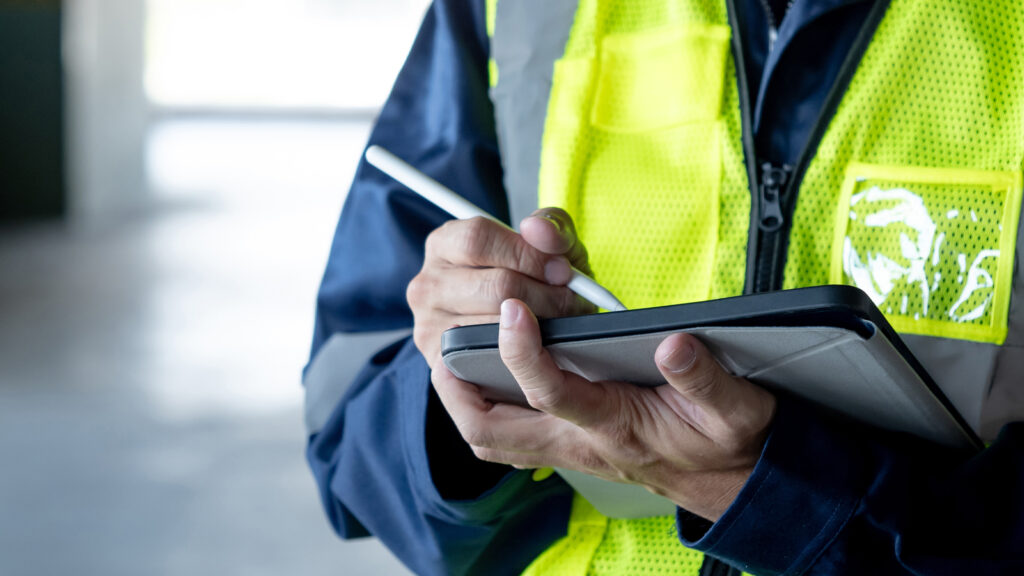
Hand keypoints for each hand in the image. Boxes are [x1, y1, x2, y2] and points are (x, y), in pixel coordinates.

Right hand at [408, 208, 594, 368]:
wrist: (526, 335)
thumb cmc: (534, 281)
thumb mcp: (548, 247)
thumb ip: (551, 227)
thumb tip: (536, 228)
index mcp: (444, 244)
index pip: (478, 239)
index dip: (528, 254)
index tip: (562, 270)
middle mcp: (427, 285)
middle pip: (494, 286)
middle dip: (545, 295)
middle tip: (571, 301)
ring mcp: (429, 327)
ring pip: (497, 327)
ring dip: (543, 328)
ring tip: (564, 324)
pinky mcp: (442, 365)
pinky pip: (490, 359)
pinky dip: (523, 356)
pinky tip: (542, 348)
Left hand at [432, 299, 776, 520]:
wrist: (731, 481)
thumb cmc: (727, 444)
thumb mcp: (737, 410)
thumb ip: (707, 380)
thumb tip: (674, 345)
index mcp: (616, 426)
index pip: (553, 394)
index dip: (526, 352)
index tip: (517, 309)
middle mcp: (579, 442)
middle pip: (494, 430)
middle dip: (459, 390)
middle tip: (447, 344)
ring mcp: (568, 449)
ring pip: (492, 438)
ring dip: (463, 401)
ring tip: (452, 357)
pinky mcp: (568, 446)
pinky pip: (508, 436)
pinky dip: (485, 409)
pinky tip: (486, 380)